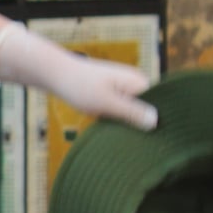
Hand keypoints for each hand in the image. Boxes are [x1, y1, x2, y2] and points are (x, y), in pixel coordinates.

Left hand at [0, 25, 157, 131]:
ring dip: (123, 123)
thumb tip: (156, 121)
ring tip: (115, 131)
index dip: (154, 123)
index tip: (148, 139)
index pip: (159, 107)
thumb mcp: (106, 102)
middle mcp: (134, 83)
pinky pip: (119, 110)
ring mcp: (123, 87)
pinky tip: (107, 127)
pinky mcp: (111, 93)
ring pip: (131, 112)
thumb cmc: (78, 86)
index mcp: (139, 82)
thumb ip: (130, 112)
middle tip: (126, 138)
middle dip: (137, 125)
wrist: (53, 73)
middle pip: (145, 111)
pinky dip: (113, 119)